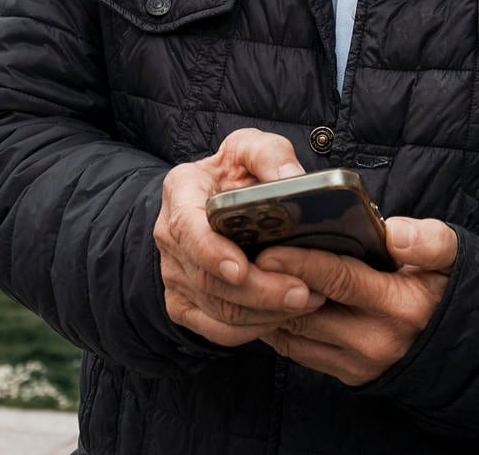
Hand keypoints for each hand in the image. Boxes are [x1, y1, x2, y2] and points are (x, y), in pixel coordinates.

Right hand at [153, 128, 326, 346]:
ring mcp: (174, 274)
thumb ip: (270, 155)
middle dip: (259, 290)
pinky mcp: (184, 303)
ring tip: (308, 301)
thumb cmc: (238, 171)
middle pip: (208, 278)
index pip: (187, 228)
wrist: (215, 197)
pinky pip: (217, 330)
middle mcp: (169, 237)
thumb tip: (292, 179)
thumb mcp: (252, 147)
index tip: (241, 269)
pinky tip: (284, 316)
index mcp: (180, 191)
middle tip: (304, 292)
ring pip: (217, 309)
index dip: (212, 253)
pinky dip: (253, 329)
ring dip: (265, 312)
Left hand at [255, 216, 457, 385]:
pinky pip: (298, 351)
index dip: (299, 263)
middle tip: (242, 257)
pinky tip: (265, 302)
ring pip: (294, 334)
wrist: (462, 346)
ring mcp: (358, 362)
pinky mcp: (348, 375)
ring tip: (246, 276)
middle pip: (306, 310)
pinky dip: (278, 326)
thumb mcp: (452, 256)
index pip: (339, 279)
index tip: (266, 248)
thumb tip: (393, 232)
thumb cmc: (446, 289)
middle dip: (270, 285)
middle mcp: (375, 338)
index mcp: (400, 303)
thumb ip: (429, 240)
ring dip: (267, 307)